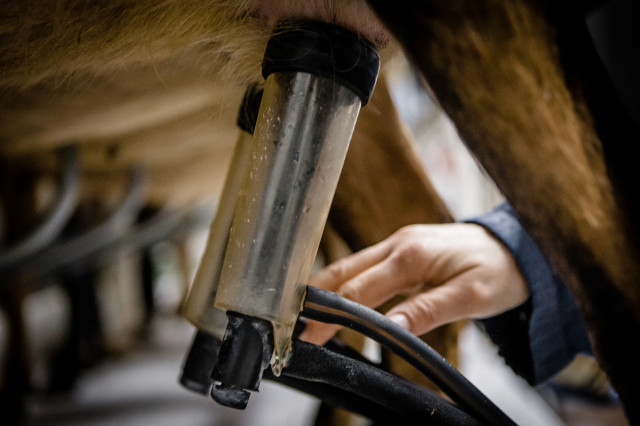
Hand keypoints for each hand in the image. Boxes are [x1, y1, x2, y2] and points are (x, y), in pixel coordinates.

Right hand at [299, 223, 528, 344]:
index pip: (359, 288)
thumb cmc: (499, 270)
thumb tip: (390, 328)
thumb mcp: (472, 296)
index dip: (333, 314)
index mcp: (412, 255)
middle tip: (294, 327)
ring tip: (304, 315)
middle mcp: (398, 244)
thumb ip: (429, 310)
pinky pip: (365, 267)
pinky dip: (345, 285)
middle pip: (344, 272)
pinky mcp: (402, 251)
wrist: (517, 247)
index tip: (310, 335)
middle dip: (316, 299)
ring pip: (350, 267)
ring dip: (326, 290)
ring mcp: (398, 245)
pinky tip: (336, 300)